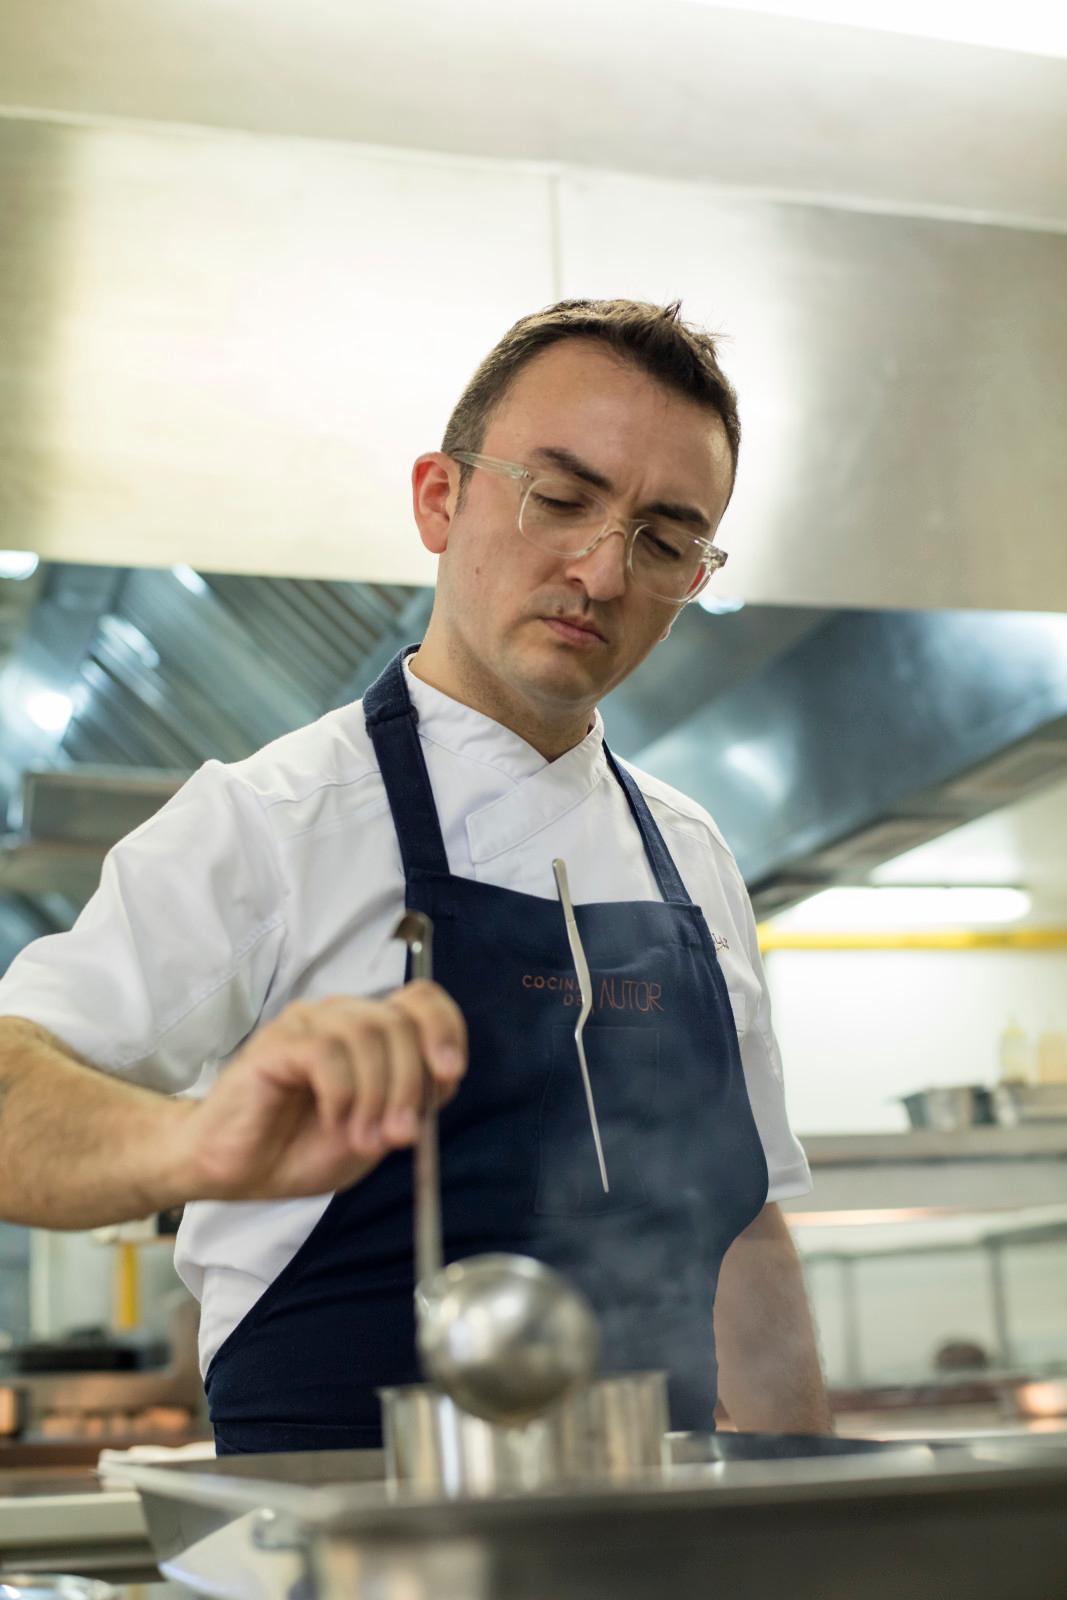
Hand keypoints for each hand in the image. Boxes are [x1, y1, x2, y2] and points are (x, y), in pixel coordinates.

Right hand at [173, 983, 466, 1200]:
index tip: (451, 1074)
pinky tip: (333, 1121)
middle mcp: (343, 1017)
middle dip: (410, 1084)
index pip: (423, 1000)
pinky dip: (341, 1094)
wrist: (236, 1170)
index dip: (445, 1029)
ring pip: (366, 1035)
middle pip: (399, 1022)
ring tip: (363, 1139)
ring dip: (376, 1096)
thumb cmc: (301, 1147)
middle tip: (400, 1137)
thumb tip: (445, 1081)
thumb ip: (411, 1106)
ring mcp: (307, 1024)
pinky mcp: (277, 1042)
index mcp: (372, 1032)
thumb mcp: (375, 1132)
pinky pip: (325, 1052)